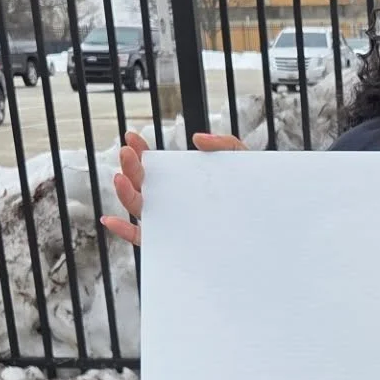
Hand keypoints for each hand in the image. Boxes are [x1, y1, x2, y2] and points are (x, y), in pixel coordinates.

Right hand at [100, 126, 245, 247]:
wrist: (268, 228)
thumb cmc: (252, 196)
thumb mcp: (242, 163)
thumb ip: (224, 144)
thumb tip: (196, 138)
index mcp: (181, 182)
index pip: (153, 166)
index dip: (139, 151)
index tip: (132, 136)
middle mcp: (171, 202)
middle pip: (142, 184)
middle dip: (130, 167)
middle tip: (127, 151)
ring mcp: (170, 222)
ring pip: (139, 208)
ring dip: (124, 193)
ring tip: (120, 177)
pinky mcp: (172, 243)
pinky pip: (143, 239)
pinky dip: (124, 231)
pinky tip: (111, 220)